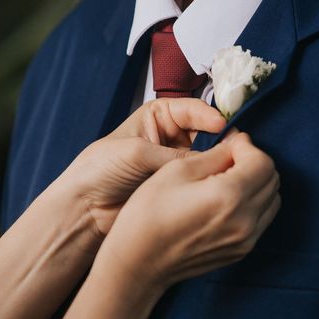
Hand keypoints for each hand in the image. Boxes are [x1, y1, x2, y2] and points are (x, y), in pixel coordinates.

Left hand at [53, 98, 225, 239]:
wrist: (85, 209)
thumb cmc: (100, 170)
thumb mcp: (138, 152)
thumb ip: (176, 155)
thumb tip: (211, 159)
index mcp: (158, 116)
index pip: (194, 109)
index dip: (210, 117)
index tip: (224, 127)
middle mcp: (170, 137)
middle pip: (207, 133)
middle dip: (219, 141)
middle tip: (233, 150)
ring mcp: (176, 163)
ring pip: (207, 158)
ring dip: (215, 163)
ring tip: (226, 169)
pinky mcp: (178, 186)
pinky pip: (200, 181)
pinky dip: (208, 182)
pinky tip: (216, 185)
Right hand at [95, 132, 280, 294]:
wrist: (139, 262)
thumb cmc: (149, 215)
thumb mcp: (176, 172)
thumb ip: (214, 156)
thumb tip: (234, 147)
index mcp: (229, 196)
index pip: (262, 162)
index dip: (247, 147)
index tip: (231, 144)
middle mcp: (245, 220)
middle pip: (272, 180)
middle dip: (255, 162)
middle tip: (230, 158)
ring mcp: (246, 240)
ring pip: (272, 200)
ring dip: (257, 183)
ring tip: (229, 179)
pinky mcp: (241, 251)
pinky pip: (262, 220)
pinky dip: (253, 204)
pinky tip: (228, 201)